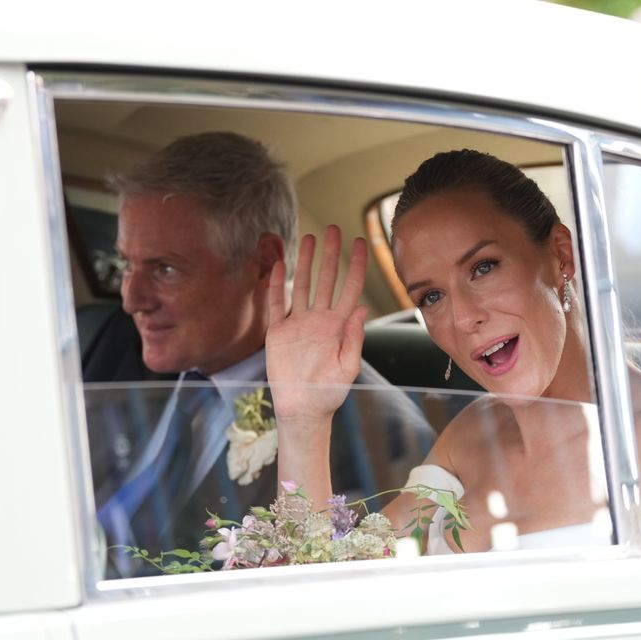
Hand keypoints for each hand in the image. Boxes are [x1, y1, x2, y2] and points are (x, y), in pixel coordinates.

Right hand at [266, 225, 367, 421]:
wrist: (303, 409)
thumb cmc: (330, 393)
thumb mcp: (347, 367)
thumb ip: (354, 337)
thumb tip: (363, 308)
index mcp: (340, 326)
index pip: (350, 288)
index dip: (356, 265)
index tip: (361, 242)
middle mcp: (320, 320)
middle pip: (327, 279)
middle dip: (331, 254)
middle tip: (334, 229)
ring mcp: (299, 324)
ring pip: (304, 285)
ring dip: (306, 262)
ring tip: (308, 237)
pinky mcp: (278, 332)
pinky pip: (277, 304)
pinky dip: (278, 285)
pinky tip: (280, 266)